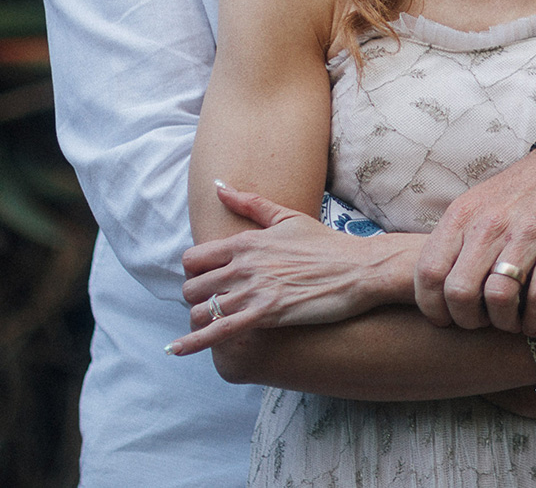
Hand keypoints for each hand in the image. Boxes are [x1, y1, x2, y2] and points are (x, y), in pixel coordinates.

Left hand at [169, 181, 415, 357]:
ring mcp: (254, 290)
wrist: (360, 269)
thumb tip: (219, 185)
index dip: (193, 273)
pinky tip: (176, 350)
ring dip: (198, 320)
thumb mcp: (288, 217)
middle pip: (193, 286)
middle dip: (195, 299)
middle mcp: (244, 264)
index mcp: (247, 241)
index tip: (204, 281)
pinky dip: (193, 343)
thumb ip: (250, 202)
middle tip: (209, 305)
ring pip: (201, 310)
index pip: (194, 258)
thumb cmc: (327, 243)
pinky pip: (219, 332)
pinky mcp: (267, 314)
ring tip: (206, 325)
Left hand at [416, 123, 535, 334]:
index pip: (429, 271)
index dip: (432, 306)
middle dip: (467, 319)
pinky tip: (534, 322)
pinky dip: (535, 321)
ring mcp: (528, 234)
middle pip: (460, 291)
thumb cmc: (519, 194)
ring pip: (499, 298)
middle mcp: (492, 224)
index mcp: (464, 215)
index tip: (445, 318)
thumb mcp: (477, 205)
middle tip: (480, 322)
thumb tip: (432, 287)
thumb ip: (454, 241)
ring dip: (502, 322)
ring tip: (509, 322)